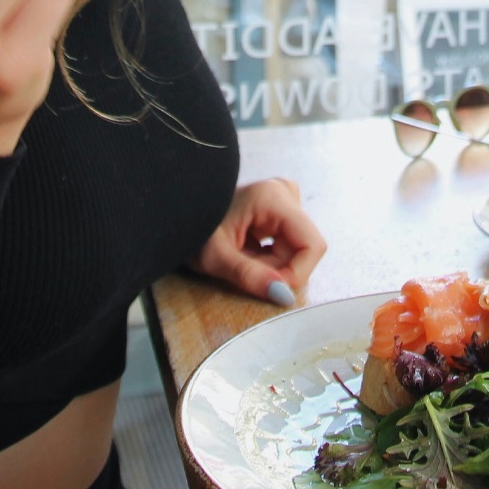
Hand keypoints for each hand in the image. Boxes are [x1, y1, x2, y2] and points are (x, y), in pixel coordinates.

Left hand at [191, 178, 326, 306]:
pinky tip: (245, 252)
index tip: (269, 287)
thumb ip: (249, 276)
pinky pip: (287, 244)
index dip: (296, 274)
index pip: (312, 245)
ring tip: (240, 259)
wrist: (176, 212)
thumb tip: (284, 296)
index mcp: (274, 197)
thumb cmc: (190, 228)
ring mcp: (283, 200)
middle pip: (302, 249)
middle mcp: (285, 193)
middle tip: (242, 268)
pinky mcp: (279, 210)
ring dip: (271, 266)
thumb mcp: (215, 257)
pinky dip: (268, 258)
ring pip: (295, 250)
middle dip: (277, 270)